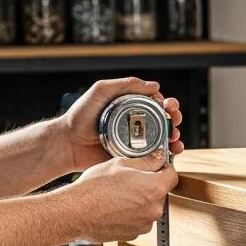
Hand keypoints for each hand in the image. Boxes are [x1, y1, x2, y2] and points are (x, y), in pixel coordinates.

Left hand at [58, 77, 183, 171]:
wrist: (69, 144)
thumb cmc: (80, 116)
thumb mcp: (101, 91)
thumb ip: (125, 85)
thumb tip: (154, 86)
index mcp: (131, 107)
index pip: (156, 104)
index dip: (168, 104)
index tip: (170, 105)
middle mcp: (136, 124)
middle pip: (164, 122)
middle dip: (175, 120)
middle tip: (176, 121)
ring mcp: (136, 143)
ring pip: (163, 141)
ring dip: (175, 139)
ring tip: (176, 140)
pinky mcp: (134, 160)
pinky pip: (154, 159)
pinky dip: (167, 157)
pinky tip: (172, 154)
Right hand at [65, 159, 178, 242]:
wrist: (75, 214)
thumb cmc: (94, 188)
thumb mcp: (120, 163)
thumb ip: (146, 161)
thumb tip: (158, 157)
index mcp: (155, 189)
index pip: (172, 176)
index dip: (164, 168)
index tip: (156, 165)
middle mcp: (154, 210)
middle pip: (160, 192)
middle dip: (149, 185)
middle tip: (129, 179)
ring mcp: (144, 225)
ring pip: (148, 207)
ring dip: (139, 200)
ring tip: (118, 194)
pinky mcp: (134, 235)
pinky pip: (138, 220)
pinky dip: (130, 213)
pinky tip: (114, 207)